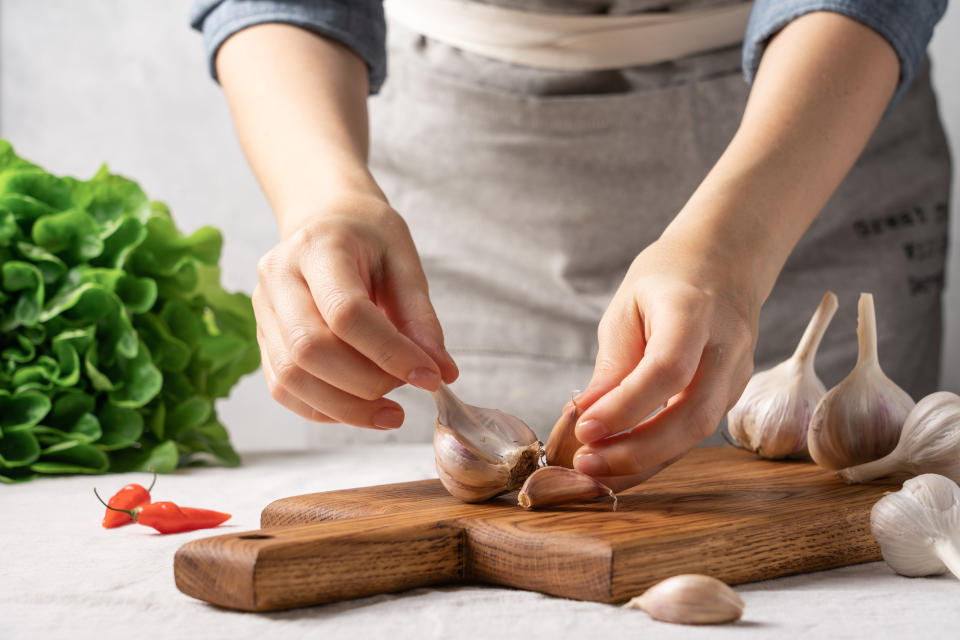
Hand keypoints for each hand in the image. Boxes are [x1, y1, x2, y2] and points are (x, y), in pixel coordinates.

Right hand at [252, 192, 458, 428]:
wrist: (325, 219)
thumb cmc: (368, 238)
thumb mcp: (404, 262)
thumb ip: (421, 317)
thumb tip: (441, 371)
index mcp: (317, 247)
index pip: (346, 312)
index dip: (390, 353)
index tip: (430, 376)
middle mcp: (278, 277)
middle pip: (309, 349)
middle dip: (367, 384)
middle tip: (409, 387)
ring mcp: (263, 310)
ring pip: (290, 377)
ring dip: (345, 407)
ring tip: (389, 411)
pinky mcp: (263, 338)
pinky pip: (283, 388)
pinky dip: (325, 409)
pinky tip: (360, 407)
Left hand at [568, 234, 757, 490]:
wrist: (724, 261)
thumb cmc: (667, 279)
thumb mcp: (626, 307)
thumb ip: (612, 364)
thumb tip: (584, 417)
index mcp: (695, 310)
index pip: (667, 369)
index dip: (626, 407)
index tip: (585, 429)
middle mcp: (727, 345)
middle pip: (693, 414)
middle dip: (637, 450)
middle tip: (586, 464)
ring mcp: (738, 372)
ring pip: (698, 433)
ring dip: (645, 461)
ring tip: (596, 471)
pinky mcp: (734, 393)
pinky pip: (695, 432)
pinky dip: (658, 453)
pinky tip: (620, 463)